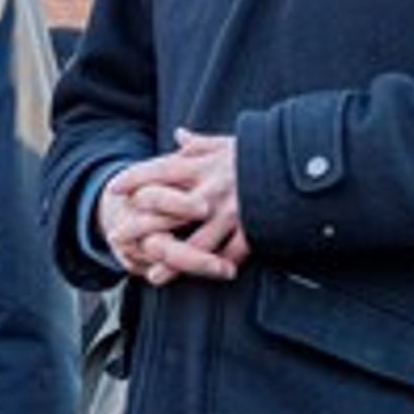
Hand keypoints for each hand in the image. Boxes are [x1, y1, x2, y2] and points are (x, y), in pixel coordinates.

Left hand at [98, 129, 247, 286]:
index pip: (158, 170)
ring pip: (194, 242)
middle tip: (117, 237)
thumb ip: (199, 143)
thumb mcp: (227, 142)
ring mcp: (231, 211)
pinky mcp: (252, 229)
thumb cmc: (260, 151)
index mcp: (203, 164)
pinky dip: (214, 268)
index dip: (132, 179)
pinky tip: (200, 278)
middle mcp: (211, 188)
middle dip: (138, 225)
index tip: (112, 189)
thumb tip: (179, 135)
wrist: (300, 163)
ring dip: (171, 261)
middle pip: (166, 209)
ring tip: (152, 275)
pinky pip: (229, 254)